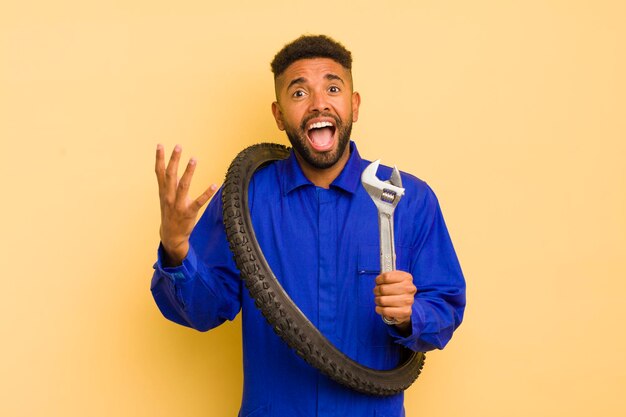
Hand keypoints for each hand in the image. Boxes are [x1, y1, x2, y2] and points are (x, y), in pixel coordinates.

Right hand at [155, 144, 216, 265]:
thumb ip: (168, 183)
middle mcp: (169, 196)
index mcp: (163, 191)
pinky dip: (206, 193)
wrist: (170, 236)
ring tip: (194, 159)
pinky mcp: (188, 213)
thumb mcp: (165, 197)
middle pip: (170, 176)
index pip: (159, 172)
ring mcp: (178, 205)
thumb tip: (170, 166)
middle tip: (178, 146)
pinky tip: (214, 185)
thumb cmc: (169, 213)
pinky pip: (198, 202)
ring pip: (183, 186)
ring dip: (189, 172)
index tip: (159, 145)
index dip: (159, 158)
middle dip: (174, 160)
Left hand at [373, 271, 416, 330]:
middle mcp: (409, 288)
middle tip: (377, 292)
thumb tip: (378, 280)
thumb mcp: (394, 279)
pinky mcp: (405, 312)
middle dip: (376, 291)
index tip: (378, 282)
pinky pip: (385, 310)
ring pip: (382, 300)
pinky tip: (380, 308)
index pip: (386, 277)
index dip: (378, 280)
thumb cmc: (397, 290)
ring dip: (377, 300)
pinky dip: (379, 309)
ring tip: (379, 300)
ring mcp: (408, 301)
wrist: (405, 306)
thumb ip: (386, 277)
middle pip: (383, 289)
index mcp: (406, 277)